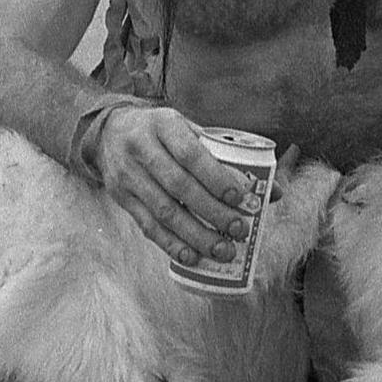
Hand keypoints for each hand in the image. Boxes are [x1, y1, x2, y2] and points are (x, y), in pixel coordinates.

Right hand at [95, 107, 254, 267]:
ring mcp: (128, 175)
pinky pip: (147, 226)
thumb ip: (226, 156)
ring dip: (196, 235)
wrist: (108, 132)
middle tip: (240, 230)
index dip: (216, 178)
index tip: (242, 198)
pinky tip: (192, 257)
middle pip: (180, 186)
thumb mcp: (188, 130)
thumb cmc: (162, 133)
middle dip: (213, 212)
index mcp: (164, 124)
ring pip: (164, 211)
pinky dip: (171, 244)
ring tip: (223, 250)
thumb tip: (274, 191)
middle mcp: (141, 148)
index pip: (191, 154)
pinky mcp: (121, 198)